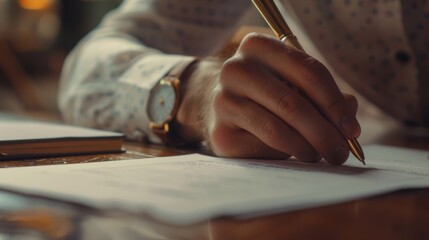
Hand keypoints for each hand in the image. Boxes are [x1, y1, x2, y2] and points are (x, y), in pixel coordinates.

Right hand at [175, 33, 359, 164]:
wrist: (217, 103)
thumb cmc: (265, 91)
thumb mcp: (292, 81)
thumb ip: (323, 94)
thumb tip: (349, 115)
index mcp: (257, 46)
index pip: (308, 72)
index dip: (335, 103)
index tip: (351, 129)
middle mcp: (235, 69)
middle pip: (292, 104)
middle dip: (324, 133)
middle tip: (341, 152)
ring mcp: (223, 101)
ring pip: (277, 130)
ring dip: (307, 148)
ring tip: (320, 155)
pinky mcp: (219, 132)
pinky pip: (261, 148)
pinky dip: (285, 155)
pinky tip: (294, 155)